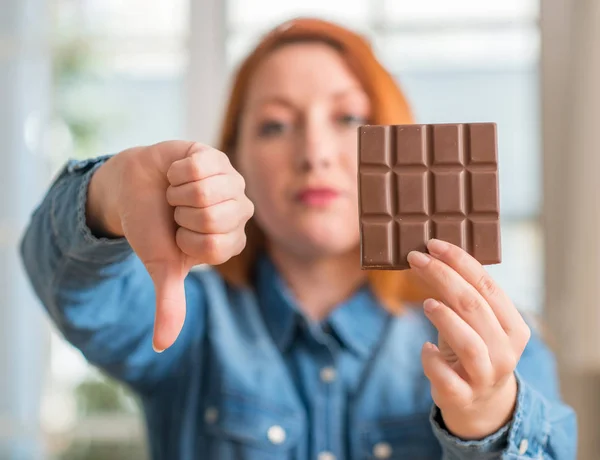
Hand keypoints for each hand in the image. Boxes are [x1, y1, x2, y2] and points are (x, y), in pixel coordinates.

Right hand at [87, 141, 253, 351]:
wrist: (134, 190)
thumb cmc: (152, 228)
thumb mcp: (160, 267)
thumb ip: (169, 303)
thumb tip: (162, 346)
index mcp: (230, 242)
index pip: (214, 245)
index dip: (185, 239)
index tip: (179, 234)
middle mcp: (239, 212)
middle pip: (210, 216)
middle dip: (180, 214)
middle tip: (177, 211)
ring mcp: (231, 181)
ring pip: (204, 190)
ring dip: (177, 192)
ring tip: (176, 193)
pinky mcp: (217, 156)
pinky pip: (197, 167)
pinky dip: (175, 171)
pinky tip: (176, 174)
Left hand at [407, 239, 530, 439]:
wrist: (480, 403)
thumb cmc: (473, 349)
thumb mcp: (474, 322)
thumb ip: (461, 295)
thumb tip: (429, 256)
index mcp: (514, 326)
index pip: (488, 286)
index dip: (460, 261)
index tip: (433, 244)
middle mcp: (505, 351)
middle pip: (474, 307)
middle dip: (443, 277)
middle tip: (416, 259)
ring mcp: (485, 376)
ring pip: (469, 343)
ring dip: (445, 318)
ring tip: (426, 302)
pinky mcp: (463, 395)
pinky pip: (446, 376)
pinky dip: (432, 360)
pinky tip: (425, 347)